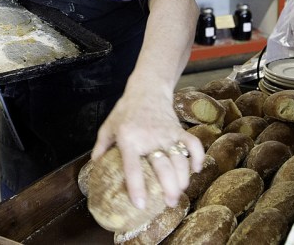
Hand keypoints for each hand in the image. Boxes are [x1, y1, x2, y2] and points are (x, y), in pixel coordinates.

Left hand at [91, 82, 204, 209]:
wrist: (146, 89)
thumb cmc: (125, 110)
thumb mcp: (108, 126)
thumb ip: (101, 147)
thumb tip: (95, 168)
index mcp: (129, 139)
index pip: (133, 167)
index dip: (136, 187)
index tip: (140, 205)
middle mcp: (149, 138)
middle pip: (163, 167)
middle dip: (169, 188)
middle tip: (169, 203)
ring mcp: (167, 133)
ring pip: (180, 159)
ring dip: (183, 178)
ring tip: (180, 191)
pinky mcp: (179, 129)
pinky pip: (193, 144)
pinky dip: (198, 157)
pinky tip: (196, 169)